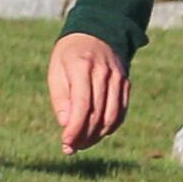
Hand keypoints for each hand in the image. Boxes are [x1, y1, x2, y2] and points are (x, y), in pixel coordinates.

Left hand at [48, 32, 129, 152]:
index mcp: (81, 66)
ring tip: (82, 143)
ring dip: (96, 136)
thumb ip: (60, 98)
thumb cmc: (69, 56)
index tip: (66, 143)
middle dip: (83, 136)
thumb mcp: (56, 71)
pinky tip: (96, 133)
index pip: (82, 105)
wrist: (97, 33)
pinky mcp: (126, 84)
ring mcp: (118, 78)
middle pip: (97, 114)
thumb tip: (66, 125)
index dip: (75, 128)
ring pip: (111, 117)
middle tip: (71, 148)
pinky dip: (110, 127)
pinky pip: (121, 112)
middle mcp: (103, 72)